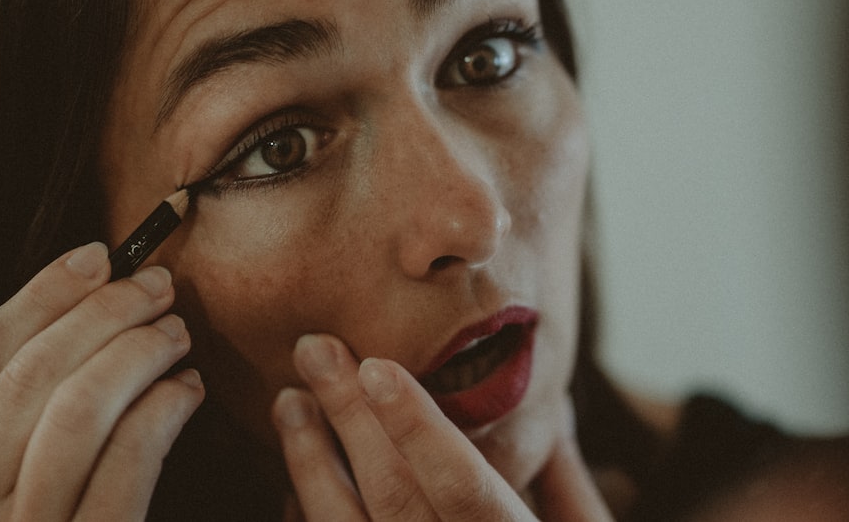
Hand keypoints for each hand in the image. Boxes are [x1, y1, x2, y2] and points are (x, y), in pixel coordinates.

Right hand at [0, 242, 204, 520]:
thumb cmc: (44, 511)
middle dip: (103, 314)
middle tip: (158, 286)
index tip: (97, 255)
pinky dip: (164, 409)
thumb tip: (89, 285)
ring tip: (176, 333)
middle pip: (30, 377)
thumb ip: (23, 394)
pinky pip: (127, 464)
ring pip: (78, 411)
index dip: (39, 297)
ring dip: (138, 352)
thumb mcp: (4, 461)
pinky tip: (187, 390)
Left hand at [272, 334, 610, 520]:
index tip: (376, 367)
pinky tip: (293, 481)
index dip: (418, 428)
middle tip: (313, 351)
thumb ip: (567, 487)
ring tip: (289, 401)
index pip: (465, 489)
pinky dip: (308, 519)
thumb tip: (552, 401)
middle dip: (350, 419)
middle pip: (393, 498)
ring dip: (311, 464)